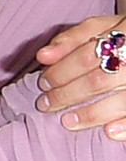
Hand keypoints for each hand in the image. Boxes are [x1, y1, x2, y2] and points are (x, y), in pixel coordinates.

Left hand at [35, 15, 125, 137]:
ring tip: (67, 121)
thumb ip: (72, 39)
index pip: (86, 56)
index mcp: (124, 36)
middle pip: (99, 81)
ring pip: (120, 101)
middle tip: (46, 104)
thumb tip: (43, 56)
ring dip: (91, 114)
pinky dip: (125, 125)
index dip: (61, 71)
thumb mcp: (101, 27)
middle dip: (68, 95)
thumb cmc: (122, 36)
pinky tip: (108, 132)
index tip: (43, 82)